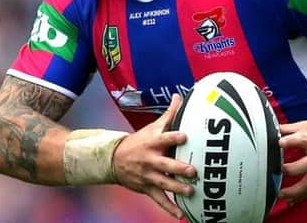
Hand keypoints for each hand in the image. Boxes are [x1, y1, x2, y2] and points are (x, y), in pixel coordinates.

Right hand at [113, 94, 196, 218]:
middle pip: (165, 164)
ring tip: (191, 192)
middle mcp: (150, 159)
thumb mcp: (152, 126)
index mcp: (153, 143)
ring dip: (177, 188)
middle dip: (178, 168)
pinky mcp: (147, 188)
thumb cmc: (139, 140)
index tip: (185, 136)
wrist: (114, 160)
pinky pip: (159, 200)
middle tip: (193, 171)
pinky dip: (170, 208)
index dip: (174, 136)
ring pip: (163, 183)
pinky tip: (182, 215)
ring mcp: (148, 175)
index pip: (164, 138)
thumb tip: (178, 95)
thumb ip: (169, 114)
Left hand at [278, 117, 306, 205]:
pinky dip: (303, 196)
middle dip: (292, 169)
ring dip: (296, 191)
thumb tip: (272, 129)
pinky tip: (292, 200)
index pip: (299, 139)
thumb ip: (288, 128)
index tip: (277, 144)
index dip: (287, 141)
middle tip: (279, 171)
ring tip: (282, 195)